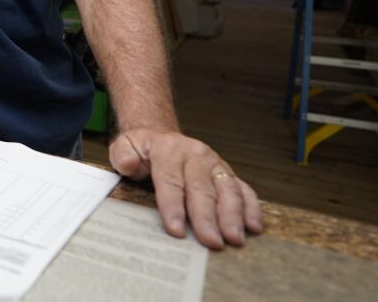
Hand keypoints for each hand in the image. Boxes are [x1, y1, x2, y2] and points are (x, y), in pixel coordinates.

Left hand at [109, 129, 262, 248]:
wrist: (162, 136)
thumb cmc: (142, 149)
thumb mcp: (125, 146)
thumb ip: (123, 154)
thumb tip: (128, 164)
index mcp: (167, 149)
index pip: (170, 180)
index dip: (173, 206)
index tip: (176, 230)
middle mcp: (194, 154)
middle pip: (201, 189)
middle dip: (206, 217)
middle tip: (211, 242)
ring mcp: (214, 163)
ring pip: (227, 189)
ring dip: (233, 215)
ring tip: (235, 239)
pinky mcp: (227, 173)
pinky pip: (243, 189)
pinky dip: (251, 207)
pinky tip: (254, 227)